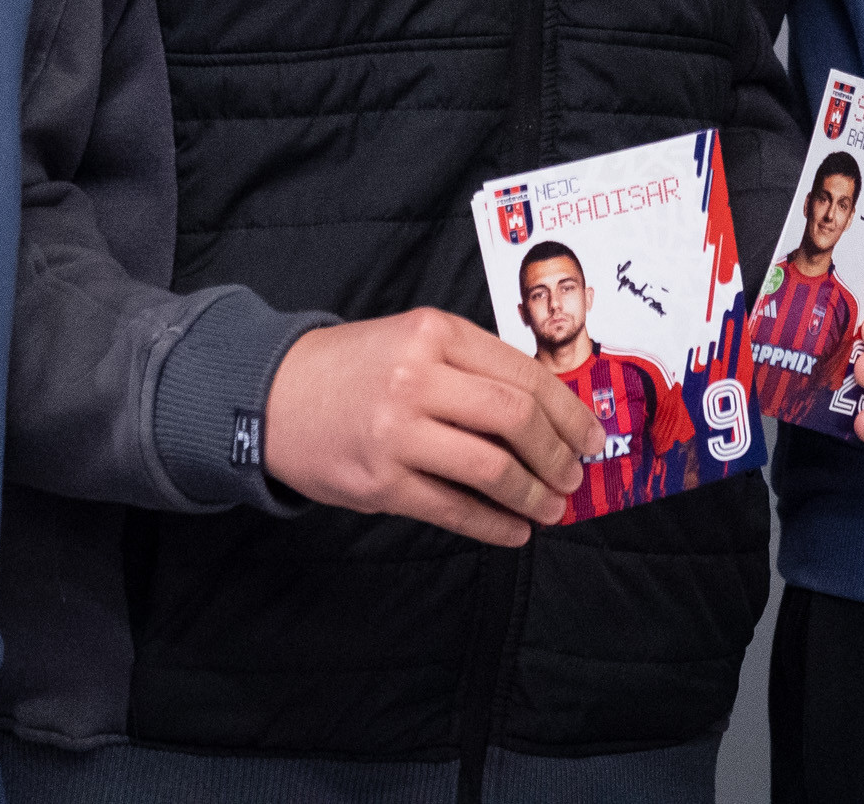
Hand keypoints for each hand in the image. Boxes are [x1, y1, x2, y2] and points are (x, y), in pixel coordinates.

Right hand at [264, 309, 606, 546]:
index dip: (569, 412)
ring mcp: (397, 432)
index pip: (524, 376)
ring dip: (534, 495)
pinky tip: (516, 530)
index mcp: (435, 333)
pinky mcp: (380, 482)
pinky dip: (495, 525)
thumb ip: (474, 366)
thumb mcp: (415, 341)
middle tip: (575, 476)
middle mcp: (417, 378)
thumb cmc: (356, 368)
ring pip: (491, 469)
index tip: (591, 437)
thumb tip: (550, 415)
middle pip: (516, 420)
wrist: (272, 395)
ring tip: (552, 507)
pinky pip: (454, 509)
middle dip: (558, 455)